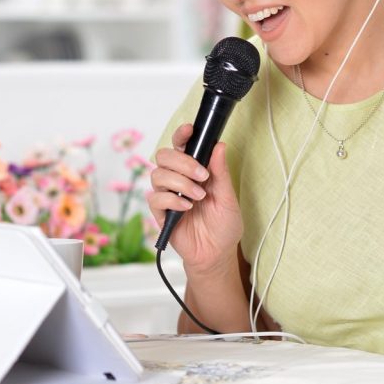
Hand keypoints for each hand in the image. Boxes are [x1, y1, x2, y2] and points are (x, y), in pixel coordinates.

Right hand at [147, 123, 242, 274]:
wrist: (217, 254)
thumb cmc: (223, 225)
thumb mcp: (228, 197)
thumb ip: (221, 172)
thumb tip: (220, 145)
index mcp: (193, 171)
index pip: (180, 146)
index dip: (181, 135)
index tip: (189, 130)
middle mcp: (177, 180)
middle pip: (163, 156)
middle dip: (182, 162)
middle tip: (202, 175)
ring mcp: (167, 195)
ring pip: (157, 174)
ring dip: (180, 182)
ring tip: (198, 196)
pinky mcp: (160, 213)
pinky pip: (156, 198)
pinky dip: (173, 200)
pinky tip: (187, 208)